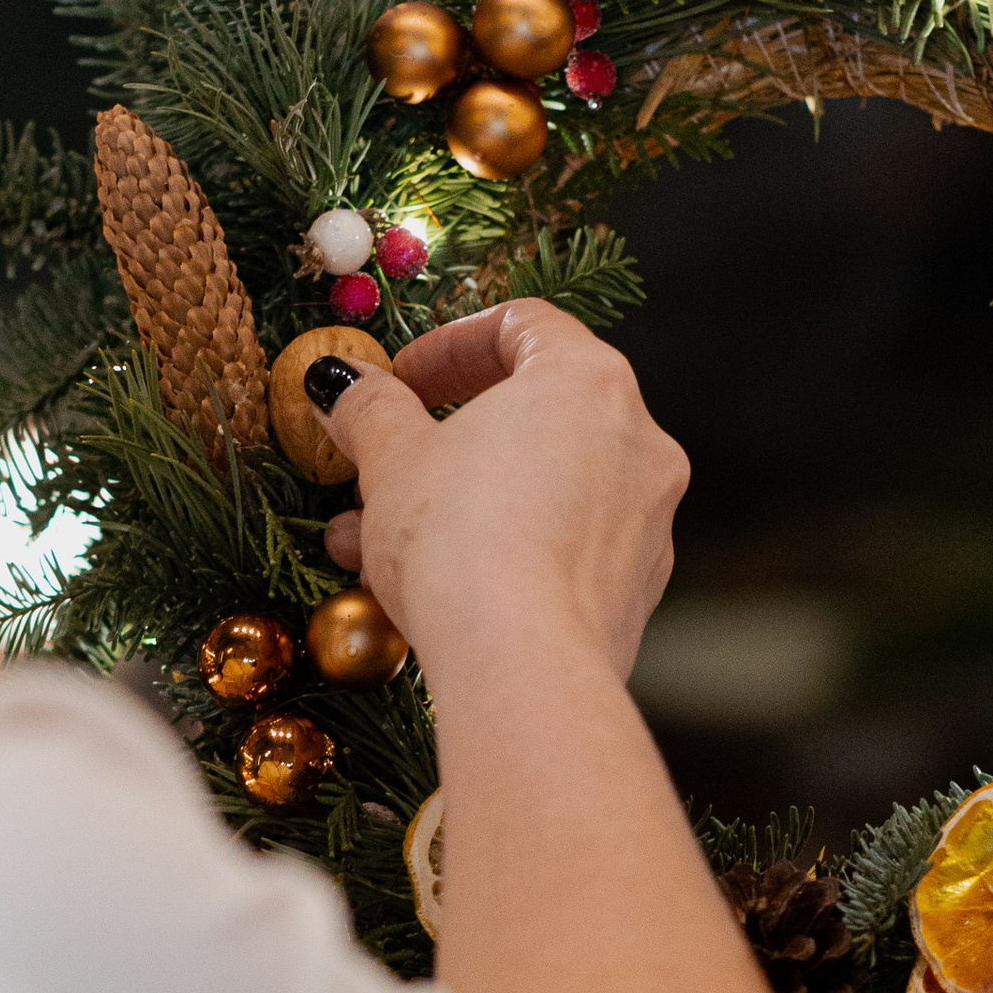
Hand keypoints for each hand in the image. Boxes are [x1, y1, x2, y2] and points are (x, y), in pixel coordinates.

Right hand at [320, 302, 686, 683]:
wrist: (520, 666)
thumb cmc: (459, 539)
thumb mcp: (392, 458)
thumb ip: (370, 407)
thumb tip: (344, 384)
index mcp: (588, 381)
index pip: (523, 326)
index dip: (448, 345)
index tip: (397, 383)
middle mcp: (638, 441)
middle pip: (534, 413)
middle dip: (444, 439)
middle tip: (383, 464)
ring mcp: (647, 520)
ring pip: (541, 488)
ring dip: (460, 502)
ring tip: (373, 540)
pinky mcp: (636, 590)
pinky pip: (560, 547)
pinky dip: (501, 549)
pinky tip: (430, 588)